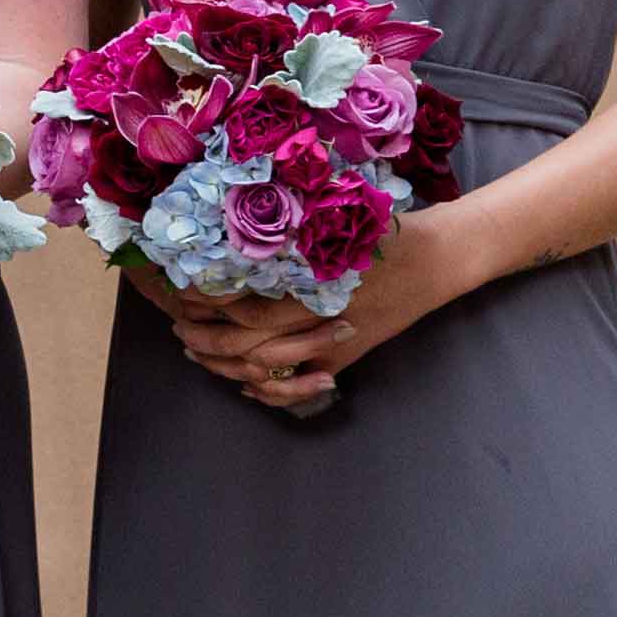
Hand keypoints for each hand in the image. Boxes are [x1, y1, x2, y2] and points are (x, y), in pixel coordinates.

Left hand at [176, 203, 477, 411]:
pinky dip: (268, 390)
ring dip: (227, 364)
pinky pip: (299, 385)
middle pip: (247, 344)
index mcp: (312, 287)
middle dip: (206, 340)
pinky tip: (244, 382)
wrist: (438, 259)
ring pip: (267, 369)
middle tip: (178, 328)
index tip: (181, 292)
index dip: (208, 304)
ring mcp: (332, 346)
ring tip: (199, 352)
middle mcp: (318, 322)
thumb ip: (289, 240)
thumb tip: (231, 238)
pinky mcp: (346, 359)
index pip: (246, 307)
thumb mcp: (334, 226)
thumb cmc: (386, 232)